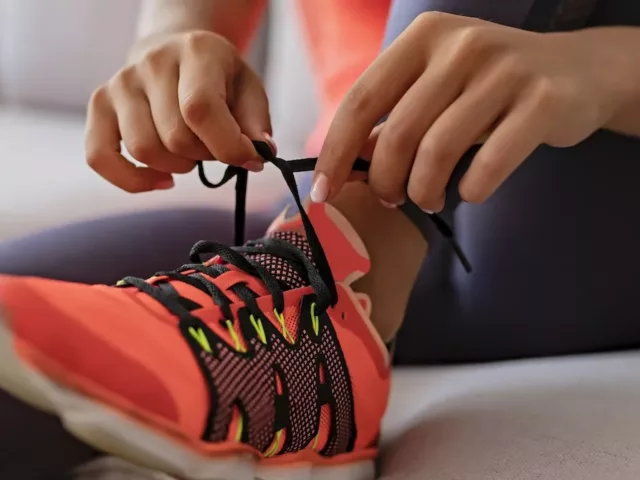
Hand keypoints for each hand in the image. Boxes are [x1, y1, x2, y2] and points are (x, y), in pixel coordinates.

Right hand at [85, 31, 272, 192]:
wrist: (176, 54)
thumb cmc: (219, 80)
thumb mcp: (249, 90)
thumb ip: (256, 123)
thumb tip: (258, 154)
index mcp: (196, 52)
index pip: (201, 110)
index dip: (228, 146)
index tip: (248, 159)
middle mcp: (152, 63)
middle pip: (175, 138)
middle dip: (204, 156)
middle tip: (214, 146)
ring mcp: (121, 83)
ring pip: (144, 151)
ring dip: (176, 167)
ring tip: (190, 152)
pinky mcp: (100, 105)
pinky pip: (100, 156)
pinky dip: (133, 180)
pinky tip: (162, 180)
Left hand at [313, 12, 623, 209]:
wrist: (575, 71)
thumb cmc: (488, 88)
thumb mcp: (436, 87)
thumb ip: (394, 118)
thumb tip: (345, 166)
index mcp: (424, 38)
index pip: (361, 100)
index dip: (335, 151)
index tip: (323, 192)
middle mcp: (461, 46)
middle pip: (398, 132)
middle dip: (384, 180)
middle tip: (391, 198)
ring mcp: (504, 71)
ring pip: (438, 151)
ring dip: (424, 190)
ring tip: (427, 199)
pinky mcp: (542, 101)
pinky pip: (489, 163)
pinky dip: (471, 190)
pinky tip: (470, 192)